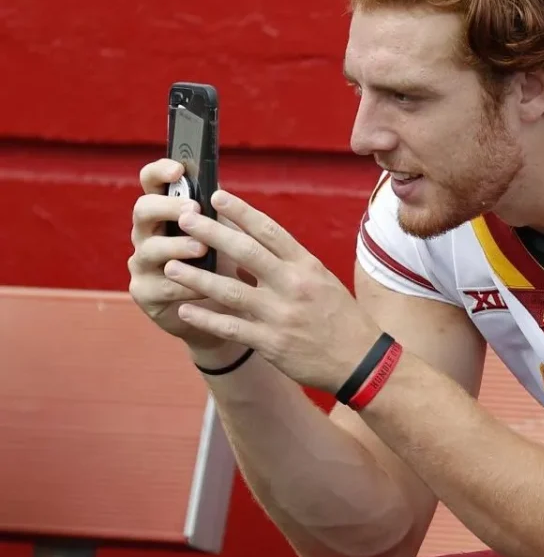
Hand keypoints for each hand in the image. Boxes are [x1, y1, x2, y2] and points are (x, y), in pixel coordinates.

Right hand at [128, 159, 252, 350]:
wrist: (223, 310)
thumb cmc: (224, 263)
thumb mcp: (225, 234)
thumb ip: (219, 213)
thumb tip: (220, 191)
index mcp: (165, 212)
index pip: (151, 182)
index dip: (160, 172)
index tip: (178, 170)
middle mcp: (147, 234)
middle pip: (142, 210)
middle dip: (167, 208)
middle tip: (192, 211)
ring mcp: (142, 264)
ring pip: (150, 249)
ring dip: (177, 246)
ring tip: (201, 249)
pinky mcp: (145, 293)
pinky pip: (162, 287)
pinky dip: (186, 285)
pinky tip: (205, 288)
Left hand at [162, 189, 380, 391]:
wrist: (360, 360)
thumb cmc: (340, 318)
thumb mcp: (323, 282)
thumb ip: (291, 264)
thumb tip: (254, 245)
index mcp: (307, 267)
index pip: (270, 231)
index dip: (241, 212)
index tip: (217, 196)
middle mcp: (293, 285)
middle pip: (246, 252)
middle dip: (211, 233)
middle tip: (183, 218)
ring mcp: (281, 315)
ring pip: (230, 290)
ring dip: (196, 277)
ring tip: (169, 265)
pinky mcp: (272, 343)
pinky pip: (230, 328)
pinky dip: (205, 318)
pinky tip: (183, 309)